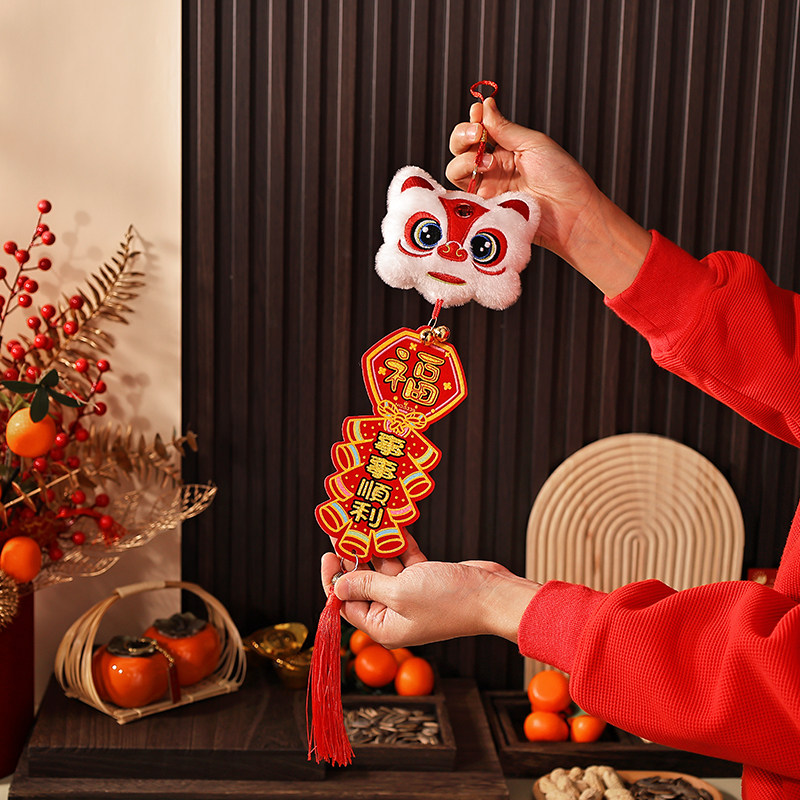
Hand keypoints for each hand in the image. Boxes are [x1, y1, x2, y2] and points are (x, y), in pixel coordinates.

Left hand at [321, 538, 539, 648]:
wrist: (492, 595)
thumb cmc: (448, 601)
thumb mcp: (400, 592)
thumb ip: (367, 585)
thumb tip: (337, 584)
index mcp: (384, 626)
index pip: (347, 604)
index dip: (334, 579)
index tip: (329, 554)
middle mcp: (394, 613)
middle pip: (363, 583)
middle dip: (353, 557)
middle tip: (342, 530)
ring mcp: (411, 595)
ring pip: (383, 568)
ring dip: (375, 546)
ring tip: (362, 521)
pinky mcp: (426, 578)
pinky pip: (404, 559)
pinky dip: (397, 544)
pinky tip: (389, 525)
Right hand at [446, 97, 650, 296]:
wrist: (570, 212)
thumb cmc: (561, 177)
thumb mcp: (533, 144)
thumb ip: (504, 128)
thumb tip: (485, 105)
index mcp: (506, 150)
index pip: (478, 131)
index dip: (473, 120)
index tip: (477, 112)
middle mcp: (493, 169)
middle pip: (460, 149)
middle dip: (462, 136)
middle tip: (477, 134)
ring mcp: (488, 190)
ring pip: (456, 171)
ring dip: (464, 159)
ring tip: (487, 163)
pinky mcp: (484, 209)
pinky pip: (461, 197)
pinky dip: (461, 184)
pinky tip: (479, 175)